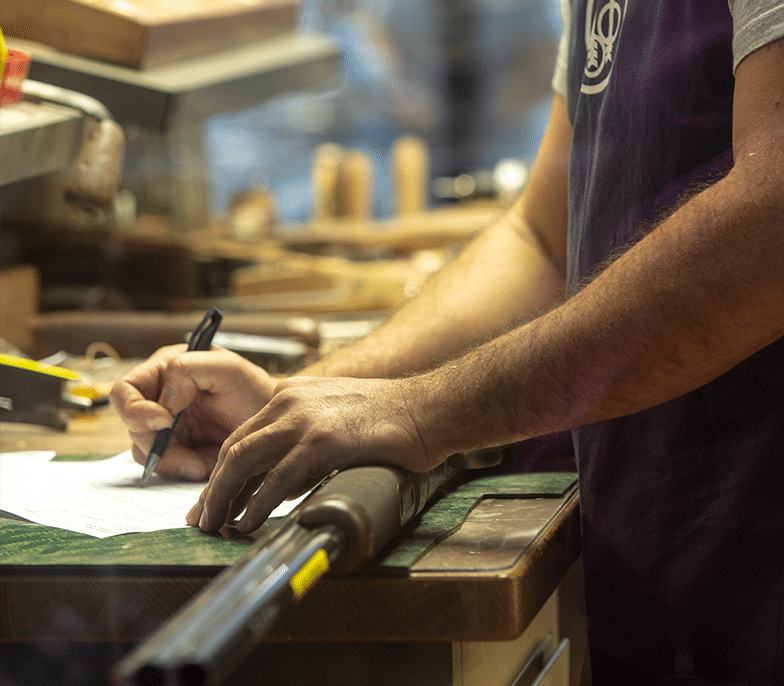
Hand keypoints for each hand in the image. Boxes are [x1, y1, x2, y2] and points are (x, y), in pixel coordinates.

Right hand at [110, 345, 276, 480]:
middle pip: (133, 428)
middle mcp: (160, 399)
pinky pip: (166, 468)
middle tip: (192, 461)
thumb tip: (163, 402)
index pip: (127, 390)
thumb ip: (188, 370)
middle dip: (161, 448)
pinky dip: (186, 471)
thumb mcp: (228, 369)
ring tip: (208, 464)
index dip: (136, 410)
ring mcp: (167, 428)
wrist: (275, 424)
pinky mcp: (178, 452)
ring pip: (146, 453)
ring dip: (175, 463)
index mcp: (165, 371)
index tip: (164, 422)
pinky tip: (210, 466)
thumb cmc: (255, 390)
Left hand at [187, 375, 439, 533]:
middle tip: (202, 520)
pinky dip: (256, 504)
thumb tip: (276, 484)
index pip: (241, 436)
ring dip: (223, 498)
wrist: (426, 407)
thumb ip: (302, 443)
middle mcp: (289, 402)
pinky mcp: (323, 440)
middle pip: (234, 448)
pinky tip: (248, 522)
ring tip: (215, 527)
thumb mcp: (333, 419)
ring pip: (243, 460)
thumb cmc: (388, 418)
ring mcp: (304, 419)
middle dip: (213, 489)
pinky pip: (277, 478)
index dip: (220, 472)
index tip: (211, 500)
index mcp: (290, 394)